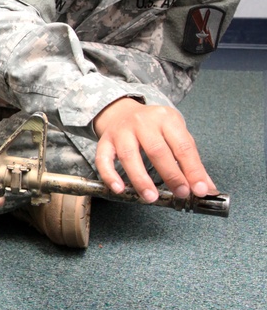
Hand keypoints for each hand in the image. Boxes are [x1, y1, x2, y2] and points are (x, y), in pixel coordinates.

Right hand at [93, 97, 215, 202]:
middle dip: (171, 175)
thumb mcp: (176, 136)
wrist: (122, 112)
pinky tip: (119, 189)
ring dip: (141, 179)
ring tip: (151, 197)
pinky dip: (110, 175)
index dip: (192, 169)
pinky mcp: (105, 141)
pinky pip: (103, 159)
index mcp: (166, 119)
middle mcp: (142, 122)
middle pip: (157, 150)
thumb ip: (190, 161)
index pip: (182, 146)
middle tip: (180, 193)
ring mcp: (121, 131)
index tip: (199, 189)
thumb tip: (206, 188)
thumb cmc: (154, 128)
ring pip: (129, 156)